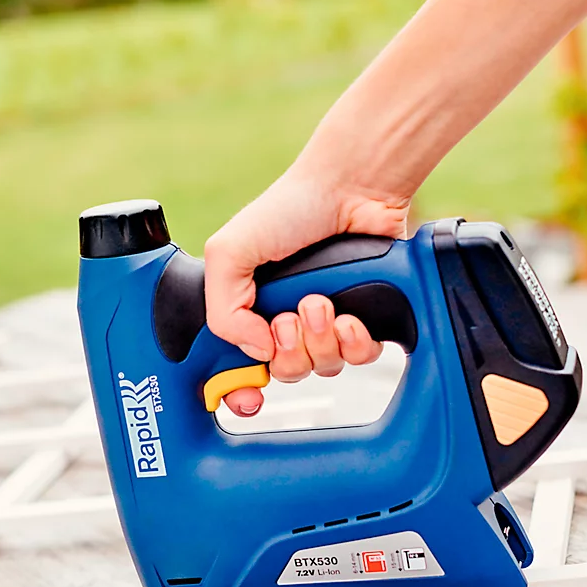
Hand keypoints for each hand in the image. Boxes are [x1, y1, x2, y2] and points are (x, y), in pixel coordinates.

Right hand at [204, 163, 407, 415]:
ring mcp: (325, 322)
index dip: (240, 388)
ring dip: (321, 340)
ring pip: (322, 367)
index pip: (238, 366)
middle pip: (284, 372)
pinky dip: (354, 341)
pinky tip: (349, 316)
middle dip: (288, 351)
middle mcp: (285, 320)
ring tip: (321, 303)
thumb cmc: (291, 209)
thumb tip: (255, 353)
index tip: (247, 396)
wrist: (353, 190)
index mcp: (248, 309)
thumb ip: (222, 310)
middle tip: (289, 318)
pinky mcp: (364, 319)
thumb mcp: (229, 252)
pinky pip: (360, 358)